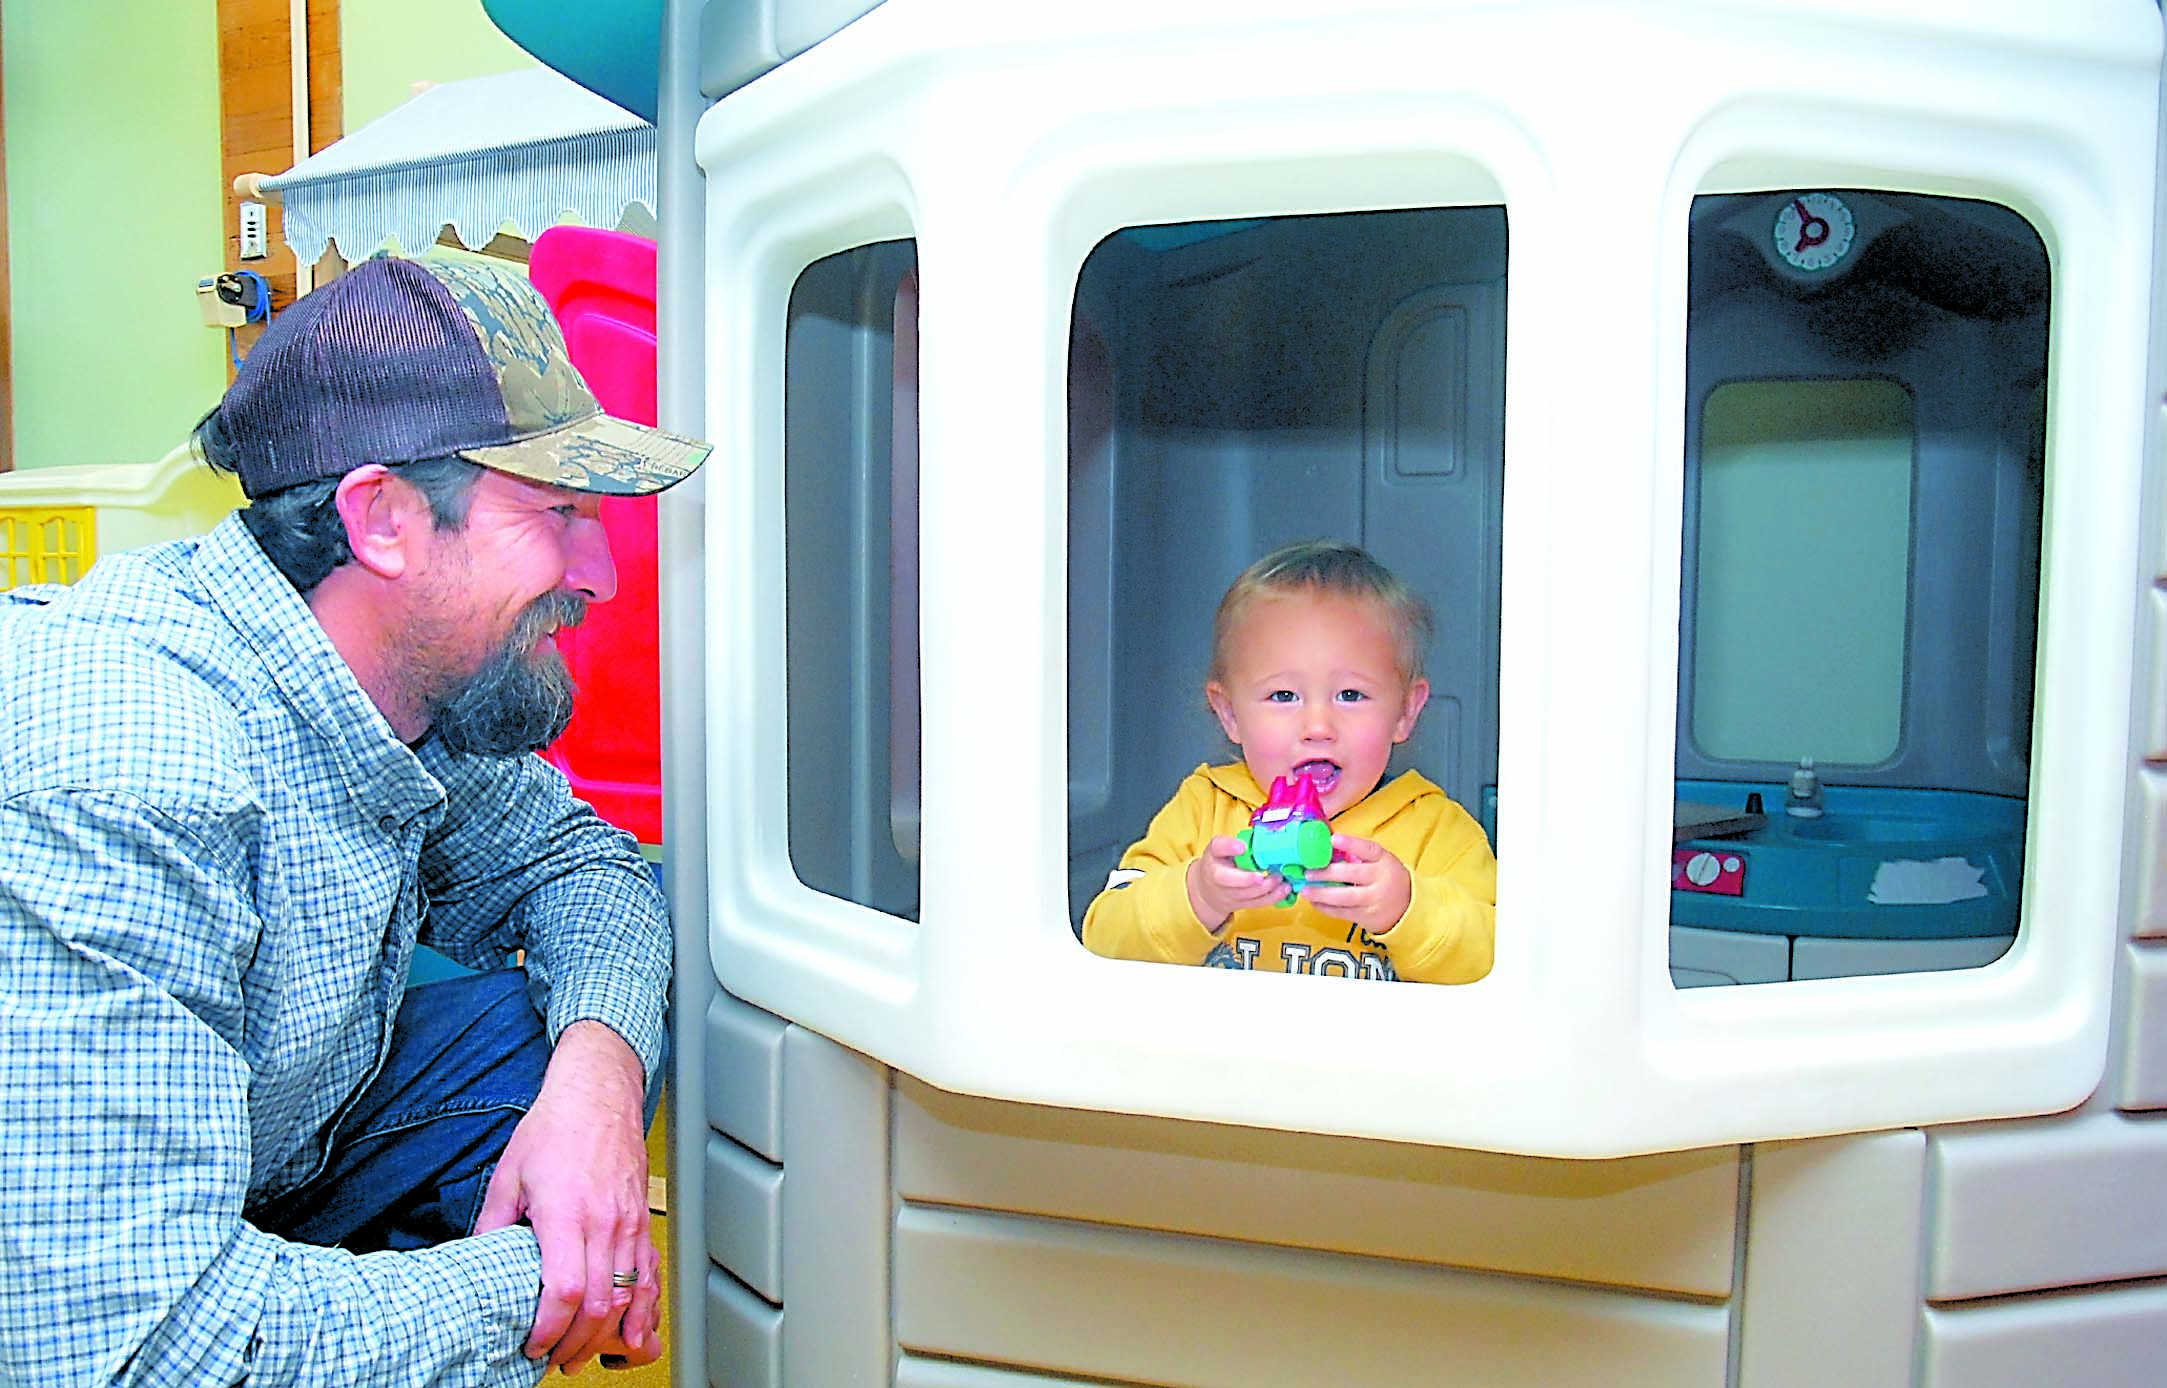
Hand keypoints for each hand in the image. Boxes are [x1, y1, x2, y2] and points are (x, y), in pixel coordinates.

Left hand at [475, 1021, 656, 1370]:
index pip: (566, 1289)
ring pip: (629, 1296)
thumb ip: (492, 1225)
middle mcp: (604, 1221)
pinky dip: (641, 1308)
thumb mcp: (509, 1175)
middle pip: (600, 1304)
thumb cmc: (556, 1127)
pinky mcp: (641, 1220)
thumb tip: (475, 1261)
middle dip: (576, 1342)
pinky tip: (630, 1328)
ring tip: (585, 1351)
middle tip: (554, 1358)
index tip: (534, 1344)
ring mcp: (628, 1222)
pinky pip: (647, 1275)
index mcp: (567, 1212)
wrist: (598, 1093)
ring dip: (608, 1333)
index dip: (551, 1328)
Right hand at [1186, 836, 1291, 930]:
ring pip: (1248, 894)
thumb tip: (1255, 838)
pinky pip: (1259, 902)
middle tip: (1265, 872)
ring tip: (1281, 877)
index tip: (1242, 847)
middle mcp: (1219, 878)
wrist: (1208, 891)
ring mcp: (1231, 894)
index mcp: (1214, 856)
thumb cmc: (1217, 864)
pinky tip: (1285, 888)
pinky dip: (1274, 896)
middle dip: (1249, 878)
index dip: (1229, 847)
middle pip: (1230, 880)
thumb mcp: (1219, 848)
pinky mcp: (1243, 904)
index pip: (1218, 848)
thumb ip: (1233, 843)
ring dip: (1268, 887)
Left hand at [1300, 835, 1412, 936]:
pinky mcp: (1366, 917)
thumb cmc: (1387, 879)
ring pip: (1344, 897)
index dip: (1350, 844)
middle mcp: (1380, 880)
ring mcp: (1373, 900)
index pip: (1368, 849)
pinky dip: (1326, 908)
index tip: (1332, 840)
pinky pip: (1342, 912)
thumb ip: (1359, 856)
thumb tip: (1326, 848)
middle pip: (1352, 874)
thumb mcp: (1381, 863)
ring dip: (1322, 893)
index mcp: (1384, 861)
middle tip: (1308, 872)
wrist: (1408, 908)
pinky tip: (1314, 902)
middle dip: (1327, 873)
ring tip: (1305, 890)